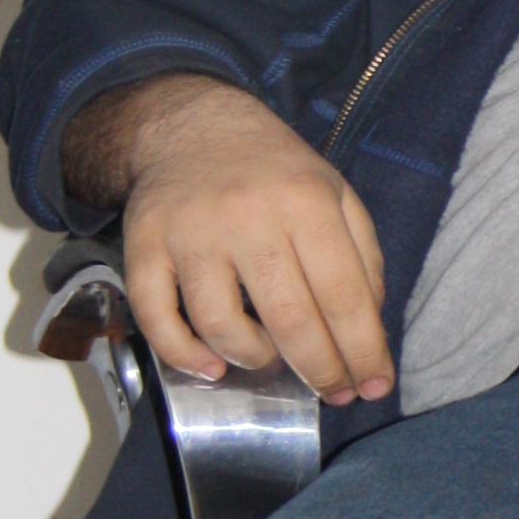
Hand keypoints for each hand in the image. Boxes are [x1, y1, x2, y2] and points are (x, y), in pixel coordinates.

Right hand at [64, 74, 392, 404]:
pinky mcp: (144, 244)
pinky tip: (211, 366)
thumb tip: (368, 327)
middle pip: (290, 319)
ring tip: (269, 360)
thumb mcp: (335, 193)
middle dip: (320, 371)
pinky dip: (183, 354)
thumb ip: (363, 257)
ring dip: (254, 360)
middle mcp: (248, 215)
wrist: (191, 125)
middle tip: (334, 393)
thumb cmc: (274, 171)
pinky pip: (156, 316)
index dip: (363, 351)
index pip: (344, 295)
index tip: (375, 386)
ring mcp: (191, 232)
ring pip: (222, 324)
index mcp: (306, 201)